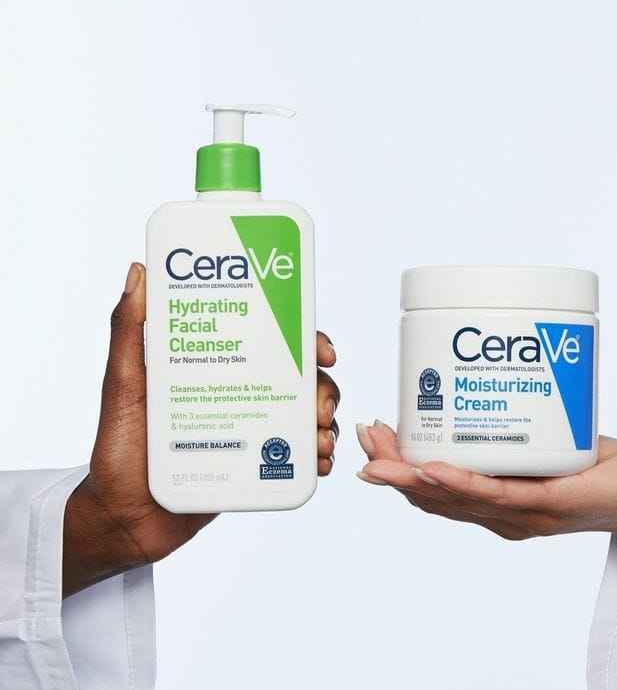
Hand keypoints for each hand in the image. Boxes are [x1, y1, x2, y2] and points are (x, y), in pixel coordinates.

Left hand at [63, 262, 339, 596]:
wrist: (123, 517)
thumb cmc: (118, 447)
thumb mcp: (122, 384)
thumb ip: (128, 331)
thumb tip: (139, 272)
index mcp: (218, 368)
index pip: (271, 342)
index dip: (306, 340)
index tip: (322, 350)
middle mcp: (240, 394)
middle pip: (300, 380)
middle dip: (323, 389)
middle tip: (318, 407)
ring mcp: (250, 432)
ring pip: (305, 418)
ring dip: (324, 424)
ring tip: (319, 440)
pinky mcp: (255, 468)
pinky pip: (296, 459)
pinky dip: (316, 458)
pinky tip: (318, 463)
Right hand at [356, 421, 616, 618]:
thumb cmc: (591, 470)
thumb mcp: (535, 448)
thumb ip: (505, 432)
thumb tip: (474, 392)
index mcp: (490, 503)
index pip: (432, 492)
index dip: (396, 469)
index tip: (373, 437)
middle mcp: (498, 515)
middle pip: (431, 497)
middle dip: (391, 468)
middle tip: (364, 437)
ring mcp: (520, 514)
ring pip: (453, 498)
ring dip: (410, 476)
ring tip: (380, 455)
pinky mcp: (546, 504)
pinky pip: (496, 494)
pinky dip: (459, 482)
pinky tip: (432, 468)